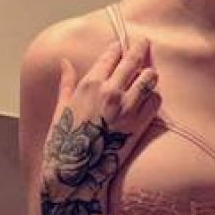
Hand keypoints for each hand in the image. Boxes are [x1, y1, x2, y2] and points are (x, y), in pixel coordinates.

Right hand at [42, 38, 160, 201]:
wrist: (76, 173)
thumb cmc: (64, 142)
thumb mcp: (60, 108)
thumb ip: (67, 83)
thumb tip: (64, 62)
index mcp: (89, 84)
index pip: (110, 55)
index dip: (118, 47)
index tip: (122, 44)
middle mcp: (110, 91)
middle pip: (132, 60)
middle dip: (140, 47)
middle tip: (145, 41)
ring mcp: (127, 108)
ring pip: (148, 78)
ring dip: (149, 74)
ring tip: (149, 73)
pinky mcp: (139, 124)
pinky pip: (155, 101)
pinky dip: (154, 97)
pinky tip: (150, 99)